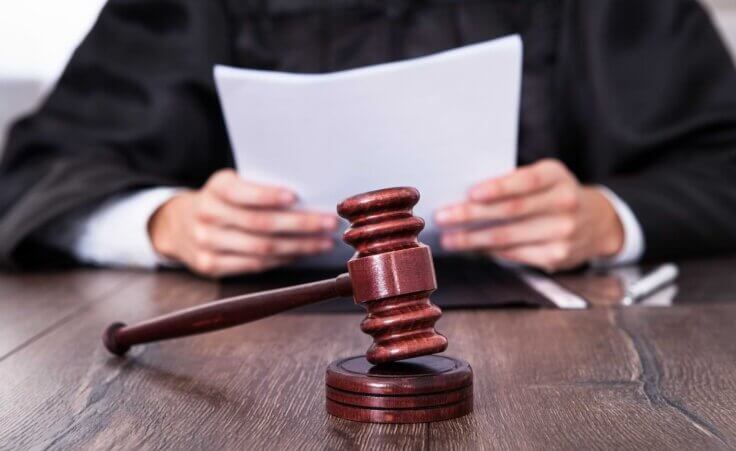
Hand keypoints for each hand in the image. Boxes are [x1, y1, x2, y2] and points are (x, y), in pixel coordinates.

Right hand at [149, 169, 337, 276]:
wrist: (176, 224)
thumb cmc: (221, 201)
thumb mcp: (231, 184)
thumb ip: (259, 188)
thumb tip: (308, 200)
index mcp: (216, 188)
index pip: (243, 192)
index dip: (268, 196)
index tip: (295, 196)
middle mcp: (207, 214)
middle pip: (260, 224)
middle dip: (300, 225)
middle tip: (329, 223)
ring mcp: (206, 243)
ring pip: (261, 248)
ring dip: (299, 246)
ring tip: (324, 242)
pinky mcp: (209, 265)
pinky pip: (254, 265)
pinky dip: (282, 260)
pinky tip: (301, 254)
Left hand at [435, 159, 623, 271]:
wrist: (598, 222)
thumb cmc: (554, 194)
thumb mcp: (544, 178)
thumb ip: (513, 182)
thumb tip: (466, 196)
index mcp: (557, 176)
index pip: (526, 181)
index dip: (498, 187)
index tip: (471, 193)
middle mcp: (564, 204)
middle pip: (511, 211)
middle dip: (471, 215)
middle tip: (443, 217)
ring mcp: (563, 233)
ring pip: (508, 237)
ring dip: (472, 239)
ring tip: (448, 238)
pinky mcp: (556, 256)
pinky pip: (514, 254)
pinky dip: (488, 251)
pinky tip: (470, 248)